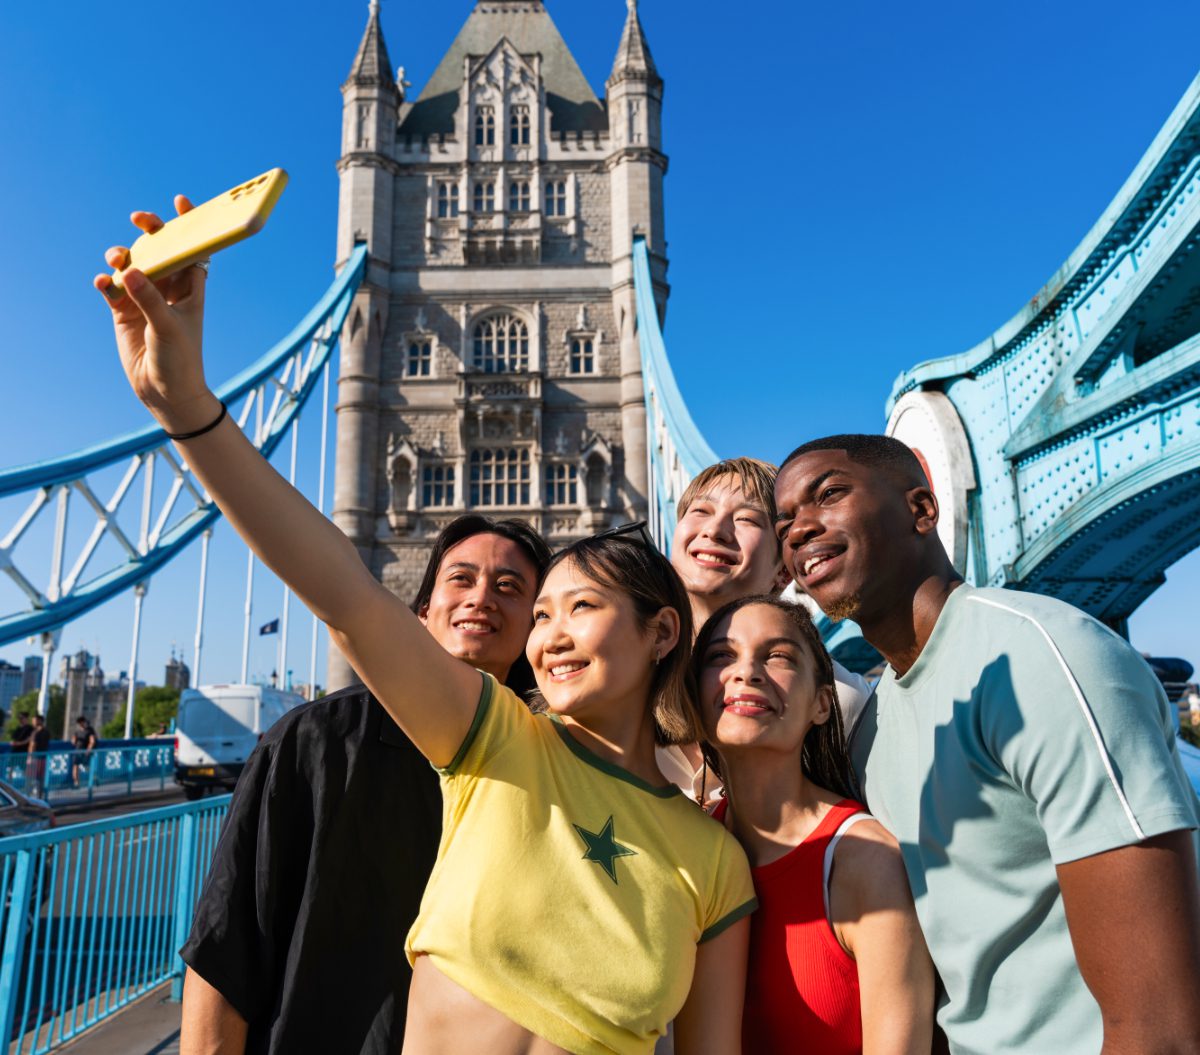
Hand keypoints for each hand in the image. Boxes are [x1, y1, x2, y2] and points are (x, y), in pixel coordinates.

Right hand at [93, 195, 219, 433]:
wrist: (164, 392)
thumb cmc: (180, 360)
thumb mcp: (169, 328)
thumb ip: (150, 300)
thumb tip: (130, 271)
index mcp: (190, 288)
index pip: (192, 249)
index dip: (188, 225)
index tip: (179, 202)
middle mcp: (168, 289)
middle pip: (158, 249)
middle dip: (149, 231)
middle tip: (139, 218)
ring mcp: (144, 299)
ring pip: (131, 265)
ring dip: (122, 256)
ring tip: (116, 261)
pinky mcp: (123, 312)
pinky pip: (112, 288)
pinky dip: (106, 282)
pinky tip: (103, 283)